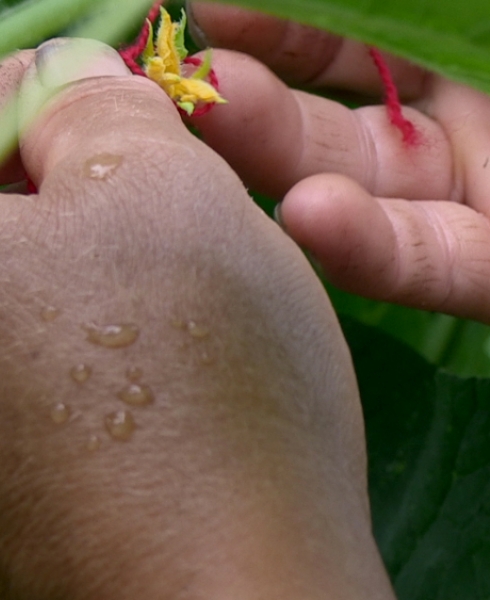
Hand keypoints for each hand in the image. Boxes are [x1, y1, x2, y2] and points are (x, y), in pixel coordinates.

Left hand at [0, 39, 393, 598]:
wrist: (241, 585)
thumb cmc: (208, 380)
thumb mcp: (174, 196)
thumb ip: (104, 111)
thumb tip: (72, 82)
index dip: (40, 100)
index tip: (116, 112)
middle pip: (3, 223)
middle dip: (75, 189)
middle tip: (169, 204)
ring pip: (36, 294)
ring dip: (102, 268)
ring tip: (186, 296)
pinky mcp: (16, 479)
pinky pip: (52, 365)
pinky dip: (105, 339)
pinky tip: (173, 368)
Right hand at [188, 3, 489, 427]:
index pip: (366, 28)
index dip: (290, 10)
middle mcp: (479, 129)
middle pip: (343, 107)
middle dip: (261, 83)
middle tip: (182, 69)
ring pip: (368, 184)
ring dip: (286, 158)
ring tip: (216, 125)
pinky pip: (436, 264)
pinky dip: (372, 249)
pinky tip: (310, 222)